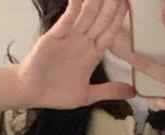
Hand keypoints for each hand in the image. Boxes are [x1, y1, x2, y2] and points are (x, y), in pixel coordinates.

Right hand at [16, 0, 137, 109]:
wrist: (31, 92)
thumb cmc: (56, 93)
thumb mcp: (87, 95)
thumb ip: (109, 91)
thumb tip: (133, 93)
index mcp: (93, 54)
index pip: (111, 31)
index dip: (121, 17)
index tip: (130, 3)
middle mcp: (83, 42)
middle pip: (102, 18)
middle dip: (112, 3)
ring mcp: (70, 37)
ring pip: (87, 14)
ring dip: (97, 0)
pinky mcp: (55, 35)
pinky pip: (68, 17)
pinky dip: (75, 5)